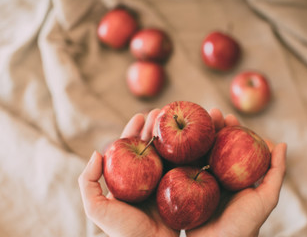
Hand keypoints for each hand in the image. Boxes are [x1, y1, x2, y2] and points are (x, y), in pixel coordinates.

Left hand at [78, 109, 179, 236]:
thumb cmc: (123, 231)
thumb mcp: (96, 208)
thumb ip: (88, 182)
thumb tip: (96, 152)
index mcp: (126, 179)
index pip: (129, 149)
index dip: (133, 131)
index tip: (139, 116)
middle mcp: (144, 178)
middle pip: (150, 147)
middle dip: (154, 128)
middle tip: (161, 112)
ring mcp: (163, 182)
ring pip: (166, 153)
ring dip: (170, 135)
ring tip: (174, 119)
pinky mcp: (179, 188)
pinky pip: (182, 166)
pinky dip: (185, 152)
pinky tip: (189, 139)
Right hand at [187, 109, 286, 236]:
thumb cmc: (246, 225)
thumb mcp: (266, 198)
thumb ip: (275, 173)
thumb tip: (282, 144)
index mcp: (234, 175)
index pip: (233, 147)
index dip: (231, 130)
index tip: (228, 117)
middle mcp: (216, 175)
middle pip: (213, 146)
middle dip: (212, 128)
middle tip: (210, 113)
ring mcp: (199, 181)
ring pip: (197, 153)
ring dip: (196, 136)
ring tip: (194, 121)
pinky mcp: (184, 188)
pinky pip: (182, 168)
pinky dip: (179, 154)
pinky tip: (177, 141)